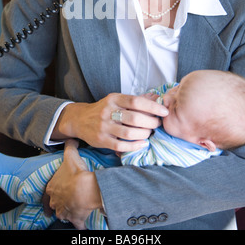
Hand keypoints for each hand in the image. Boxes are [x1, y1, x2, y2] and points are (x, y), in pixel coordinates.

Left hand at [44, 139, 101, 229]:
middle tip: (65, 201)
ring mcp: (65, 212)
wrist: (85, 189)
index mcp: (52, 188)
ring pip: (64, 215)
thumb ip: (69, 146)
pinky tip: (83, 223)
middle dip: (59, 204)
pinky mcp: (75, 219)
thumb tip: (70, 139)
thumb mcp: (70, 156)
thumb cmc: (76, 173)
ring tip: (74, 210)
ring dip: (68, 213)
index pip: (47, 194)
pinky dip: (80, 224)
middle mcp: (56, 202)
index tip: (50, 200)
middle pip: (55, 205)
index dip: (49, 196)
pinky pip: (77, 224)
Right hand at [52, 93, 167, 151]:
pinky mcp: (101, 140)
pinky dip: (135, 146)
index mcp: (113, 99)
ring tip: (150, 133)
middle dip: (151, 122)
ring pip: (129, 133)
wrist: (80, 119)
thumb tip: (158, 98)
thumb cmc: (104, 109)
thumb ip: (135, 100)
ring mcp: (104, 126)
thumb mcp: (116, 100)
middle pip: (134, 118)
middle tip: (157, 124)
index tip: (164, 112)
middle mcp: (108, 111)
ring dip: (144, 134)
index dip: (152, 107)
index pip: (136, 101)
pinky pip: (121, 145)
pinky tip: (142, 144)